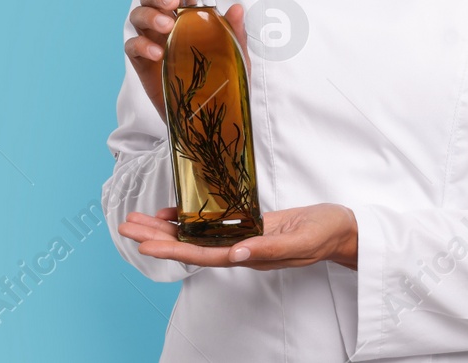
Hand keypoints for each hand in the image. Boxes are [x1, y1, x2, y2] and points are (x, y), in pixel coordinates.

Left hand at [118, 204, 357, 269]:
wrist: (342, 228)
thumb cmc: (325, 233)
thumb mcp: (299, 241)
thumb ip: (268, 248)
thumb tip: (236, 255)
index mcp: (249, 255)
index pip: (202, 255)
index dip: (172, 249)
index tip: (144, 244)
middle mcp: (239, 248)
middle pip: (190, 245)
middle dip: (157, 237)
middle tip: (125, 227)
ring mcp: (242, 236)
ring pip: (196, 234)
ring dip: (166, 228)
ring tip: (137, 219)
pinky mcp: (248, 224)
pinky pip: (212, 224)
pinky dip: (190, 218)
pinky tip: (172, 213)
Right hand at [125, 0, 249, 122]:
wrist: (209, 120)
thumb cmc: (222, 83)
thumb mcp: (235, 57)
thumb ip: (235, 33)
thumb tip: (237, 8)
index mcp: (186, 18)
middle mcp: (166, 26)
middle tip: (172, 1)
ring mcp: (152, 43)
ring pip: (137, 17)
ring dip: (149, 15)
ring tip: (167, 25)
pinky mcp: (143, 65)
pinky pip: (132, 47)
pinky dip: (140, 45)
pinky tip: (157, 52)